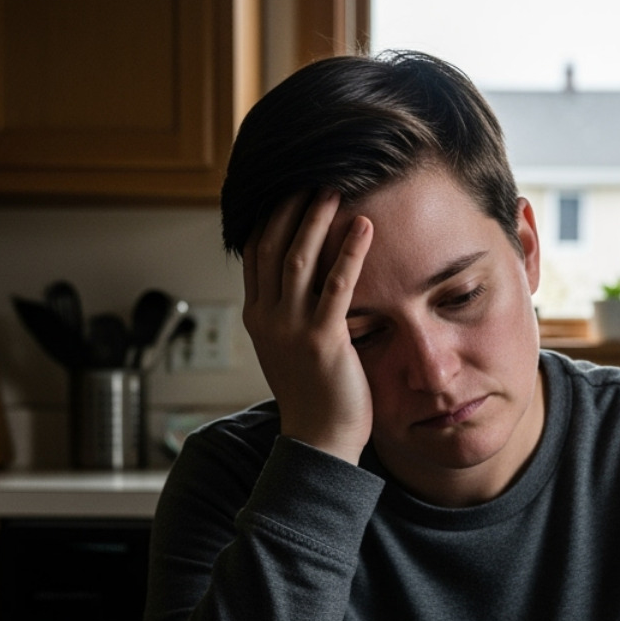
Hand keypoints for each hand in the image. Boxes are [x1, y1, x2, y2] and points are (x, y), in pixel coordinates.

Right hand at [240, 189, 374, 464]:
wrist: (318, 442)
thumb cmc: (314, 398)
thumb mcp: (290, 350)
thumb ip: (292, 315)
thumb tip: (308, 285)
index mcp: (257, 318)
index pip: (255, 254)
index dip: (269, 217)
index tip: (286, 189)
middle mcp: (267, 318)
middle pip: (272, 246)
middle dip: (290, 208)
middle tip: (312, 178)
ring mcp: (291, 328)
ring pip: (299, 258)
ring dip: (316, 219)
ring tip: (333, 190)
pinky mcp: (322, 339)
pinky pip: (336, 285)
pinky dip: (350, 251)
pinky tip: (364, 227)